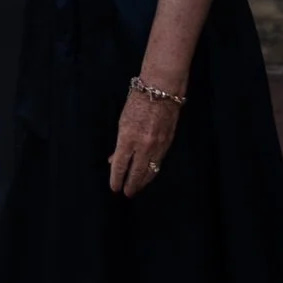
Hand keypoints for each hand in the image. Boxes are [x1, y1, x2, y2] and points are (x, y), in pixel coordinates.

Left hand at [108, 77, 183, 198]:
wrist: (162, 89)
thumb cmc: (137, 102)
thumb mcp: (122, 122)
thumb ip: (120, 144)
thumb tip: (114, 160)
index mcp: (128, 139)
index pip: (120, 166)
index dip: (116, 179)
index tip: (114, 188)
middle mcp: (144, 145)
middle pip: (136, 173)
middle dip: (131, 185)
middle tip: (127, 193)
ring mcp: (158, 145)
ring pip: (150, 171)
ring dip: (143, 181)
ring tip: (137, 187)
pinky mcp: (168, 143)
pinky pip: (159, 162)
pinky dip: (152, 171)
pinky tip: (148, 174)